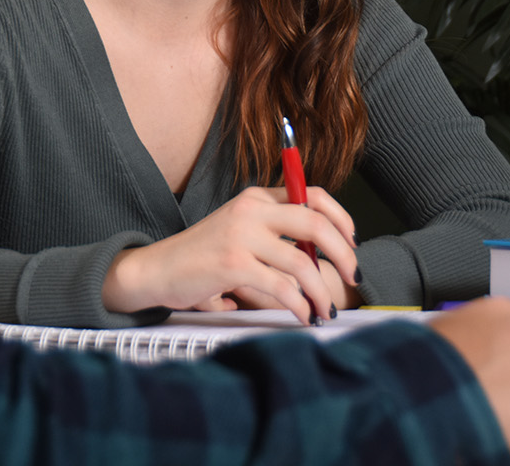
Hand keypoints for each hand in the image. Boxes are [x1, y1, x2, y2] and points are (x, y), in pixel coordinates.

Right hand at [101, 185, 357, 322]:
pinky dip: (301, 305)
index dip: (340, 218)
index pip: (311, 193)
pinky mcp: (233, 265)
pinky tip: (304, 316)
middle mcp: (250, 210)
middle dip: (343, 254)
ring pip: (302, 261)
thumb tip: (324, 252)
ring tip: (325, 309)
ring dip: (323, 291)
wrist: (157, 269)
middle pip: (315, 223)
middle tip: (352, 277)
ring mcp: (241, 236)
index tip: (351, 243)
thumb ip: (274, 231)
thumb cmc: (202, 255)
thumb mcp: (239, 229)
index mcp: (255, 197)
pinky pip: (282, 287)